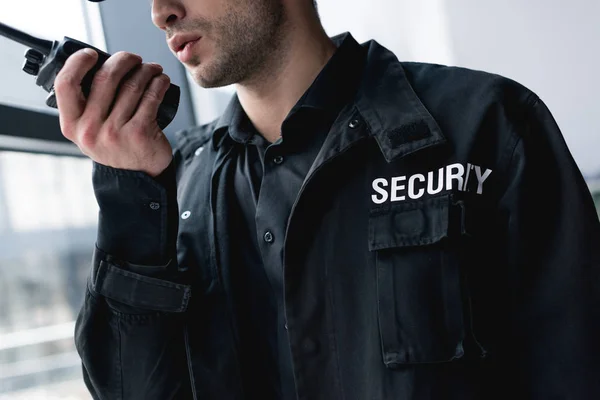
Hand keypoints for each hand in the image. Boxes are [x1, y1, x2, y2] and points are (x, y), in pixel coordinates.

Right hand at [55, 49, 172, 176]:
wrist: (137, 177)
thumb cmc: (115, 147)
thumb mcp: (89, 131)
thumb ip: (86, 104)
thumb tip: (98, 65)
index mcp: (72, 125)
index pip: (65, 84)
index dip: (78, 62)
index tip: (91, 53)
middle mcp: (90, 129)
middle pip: (105, 77)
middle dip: (123, 60)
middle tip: (133, 58)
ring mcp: (115, 132)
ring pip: (132, 85)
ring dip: (146, 70)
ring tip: (152, 69)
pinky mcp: (140, 133)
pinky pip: (151, 97)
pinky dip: (159, 83)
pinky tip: (161, 81)